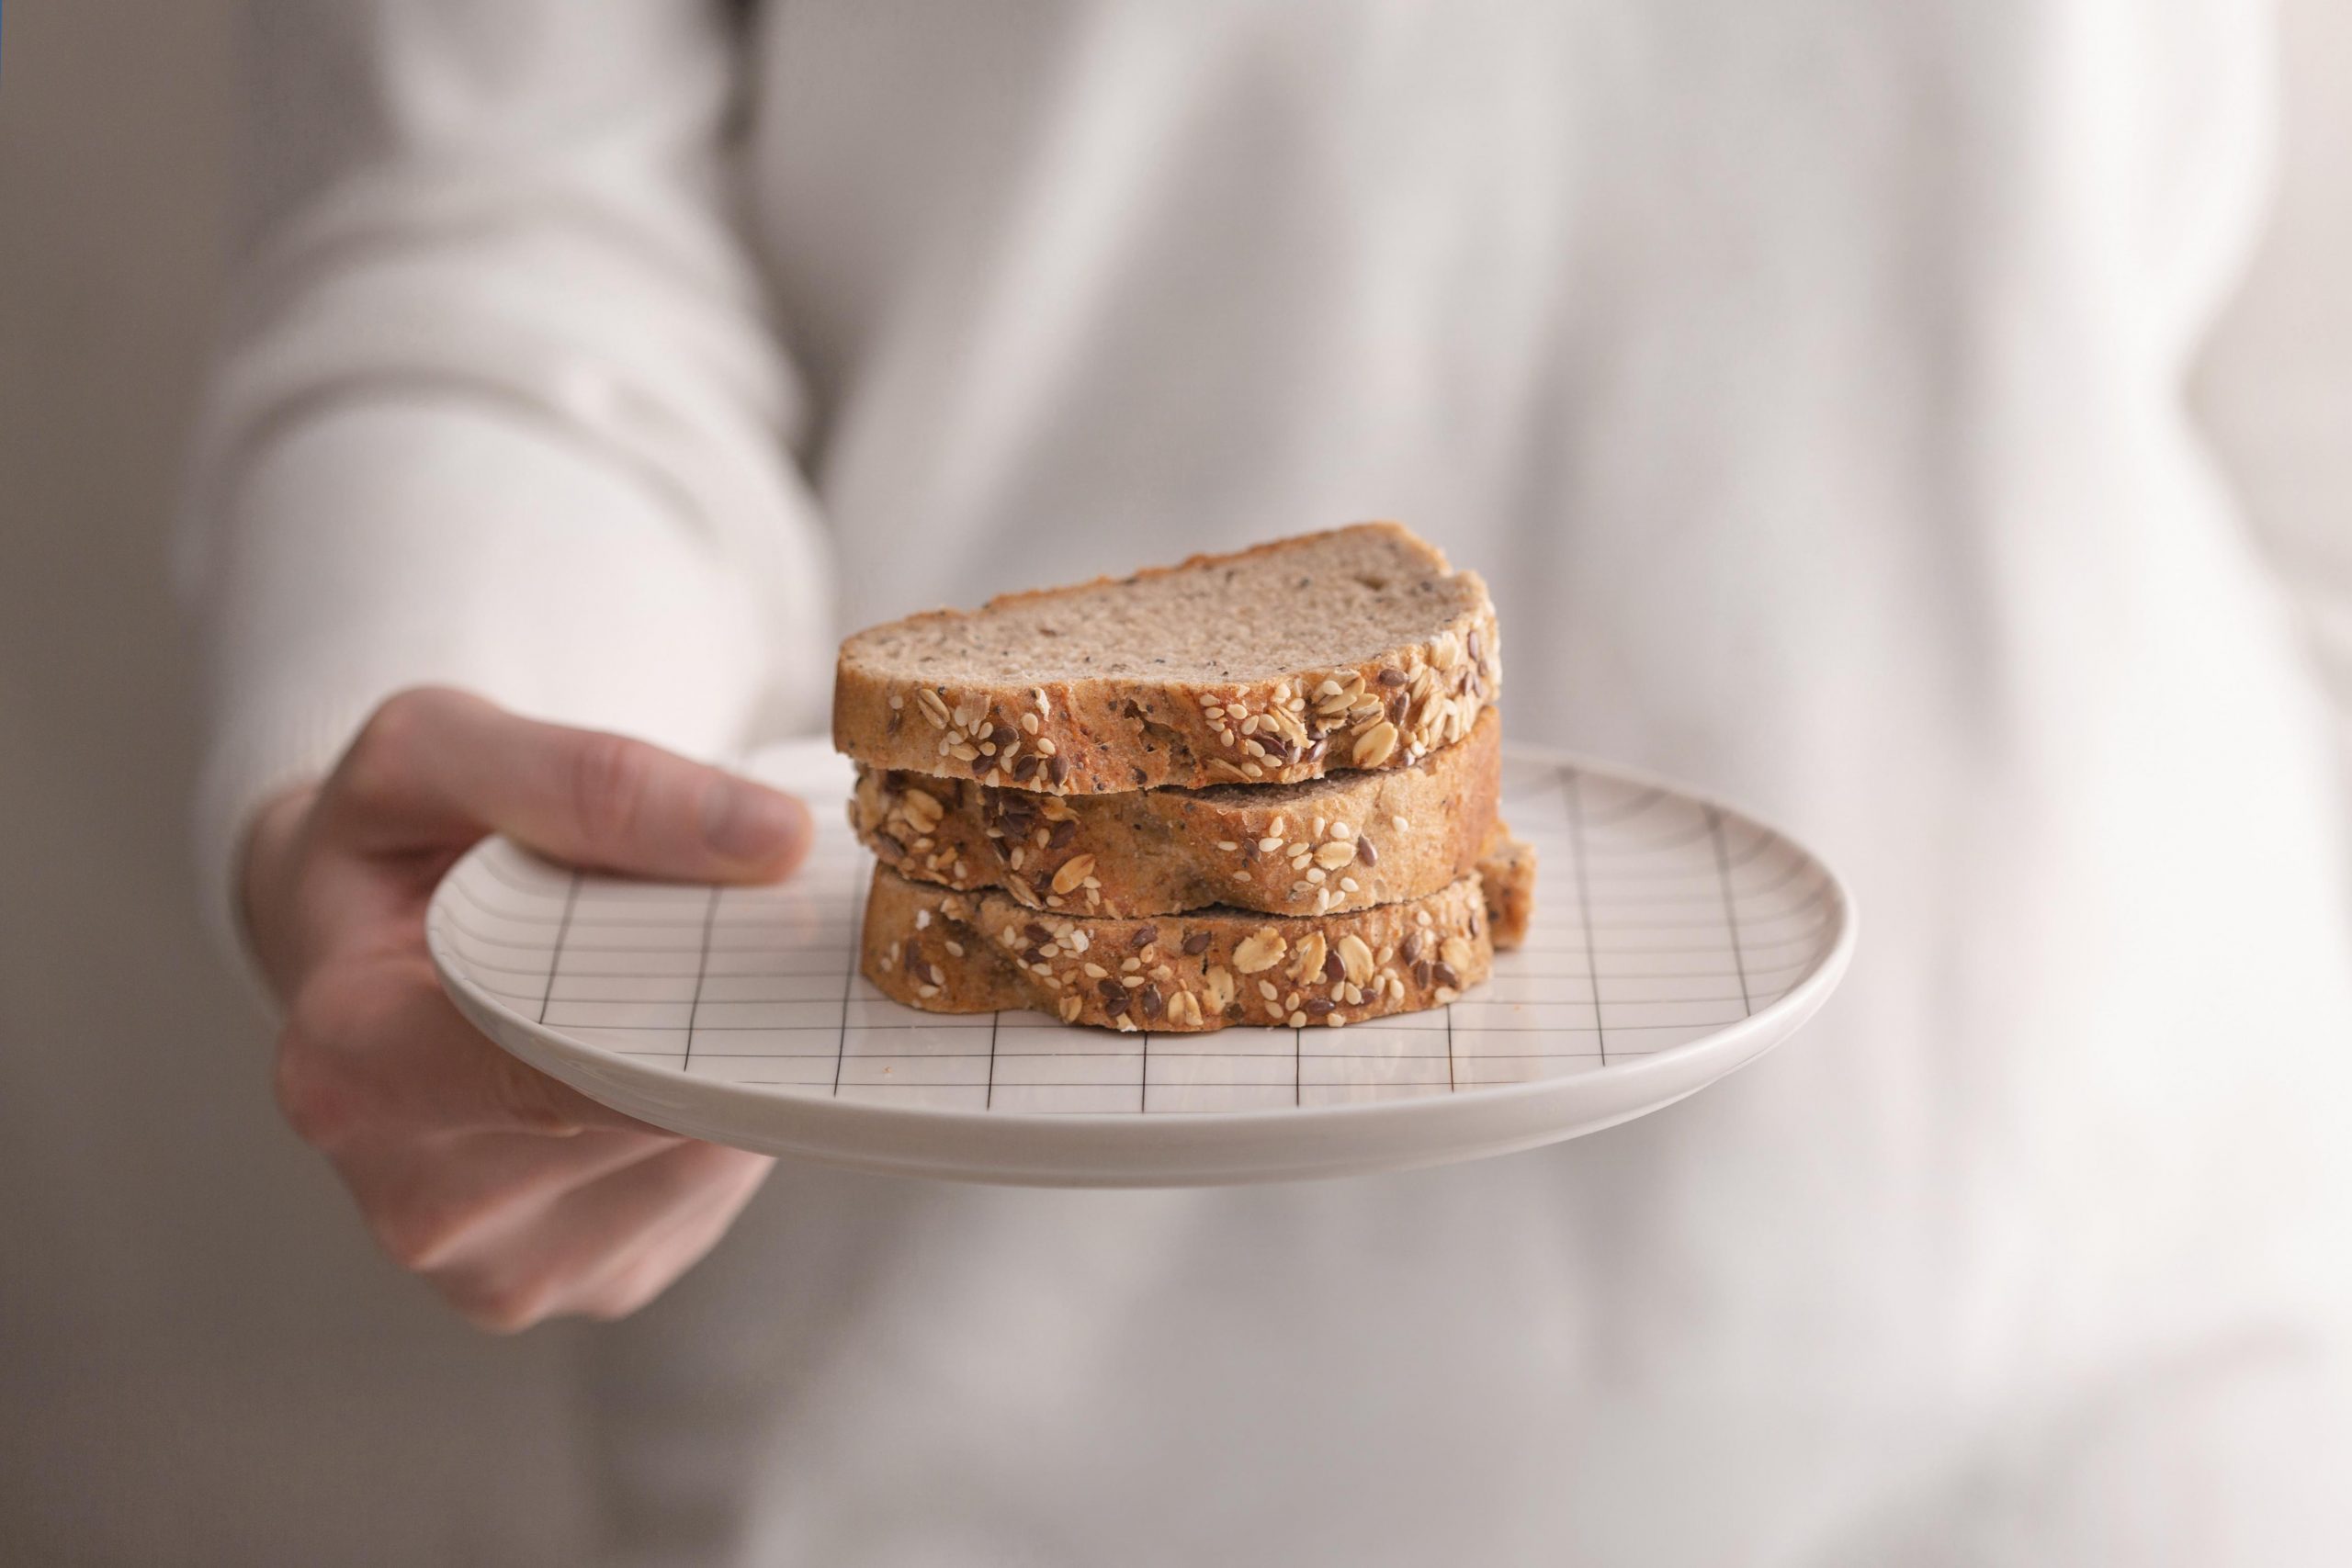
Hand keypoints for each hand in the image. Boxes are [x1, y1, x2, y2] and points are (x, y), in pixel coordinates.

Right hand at [243, 687, 810, 1329]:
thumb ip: (594, 782)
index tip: (776, 920)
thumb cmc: (393, 842)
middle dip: (725, 1018)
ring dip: (737, 1065)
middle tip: (769, 926)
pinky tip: (681, 1050)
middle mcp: (414, 1197)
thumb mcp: (439, 750)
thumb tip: (772, 841)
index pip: (553, 1064)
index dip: (685, 999)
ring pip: (701, 1159)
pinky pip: (712, 1193)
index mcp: (348, 1069)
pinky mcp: (592, 1282)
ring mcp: (505, 1265)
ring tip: (697, 979)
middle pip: (647, 1114)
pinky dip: (731, 1115)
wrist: (360, 940)